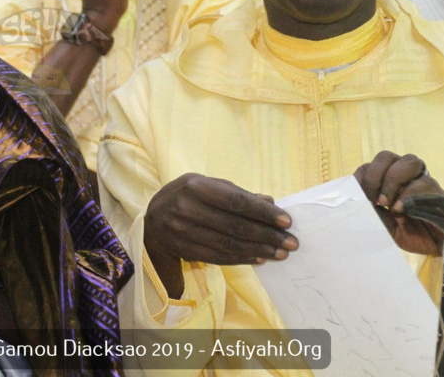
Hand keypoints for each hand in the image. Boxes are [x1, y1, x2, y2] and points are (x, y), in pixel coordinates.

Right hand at [144, 173, 296, 297]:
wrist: (153, 220)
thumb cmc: (186, 196)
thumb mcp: (207, 185)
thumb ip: (237, 193)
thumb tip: (270, 201)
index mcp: (195, 187)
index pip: (236, 201)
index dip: (263, 212)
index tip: (287, 222)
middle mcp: (187, 208)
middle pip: (235, 226)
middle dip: (267, 235)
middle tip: (291, 242)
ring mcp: (183, 232)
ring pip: (229, 244)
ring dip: (258, 250)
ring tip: (280, 253)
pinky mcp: (184, 250)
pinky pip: (219, 257)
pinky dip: (242, 258)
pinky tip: (259, 258)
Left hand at [355, 151, 443, 254]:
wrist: (443, 244)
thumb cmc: (411, 232)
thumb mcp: (386, 227)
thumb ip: (374, 215)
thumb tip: (360, 205)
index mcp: (386, 181)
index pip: (368, 167)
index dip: (361, 180)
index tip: (359, 199)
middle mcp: (403, 176)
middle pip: (385, 157)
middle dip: (374, 176)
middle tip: (374, 200)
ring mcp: (422, 180)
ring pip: (408, 161)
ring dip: (393, 180)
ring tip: (387, 204)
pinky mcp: (438, 191)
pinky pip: (424, 182)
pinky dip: (409, 194)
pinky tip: (401, 210)